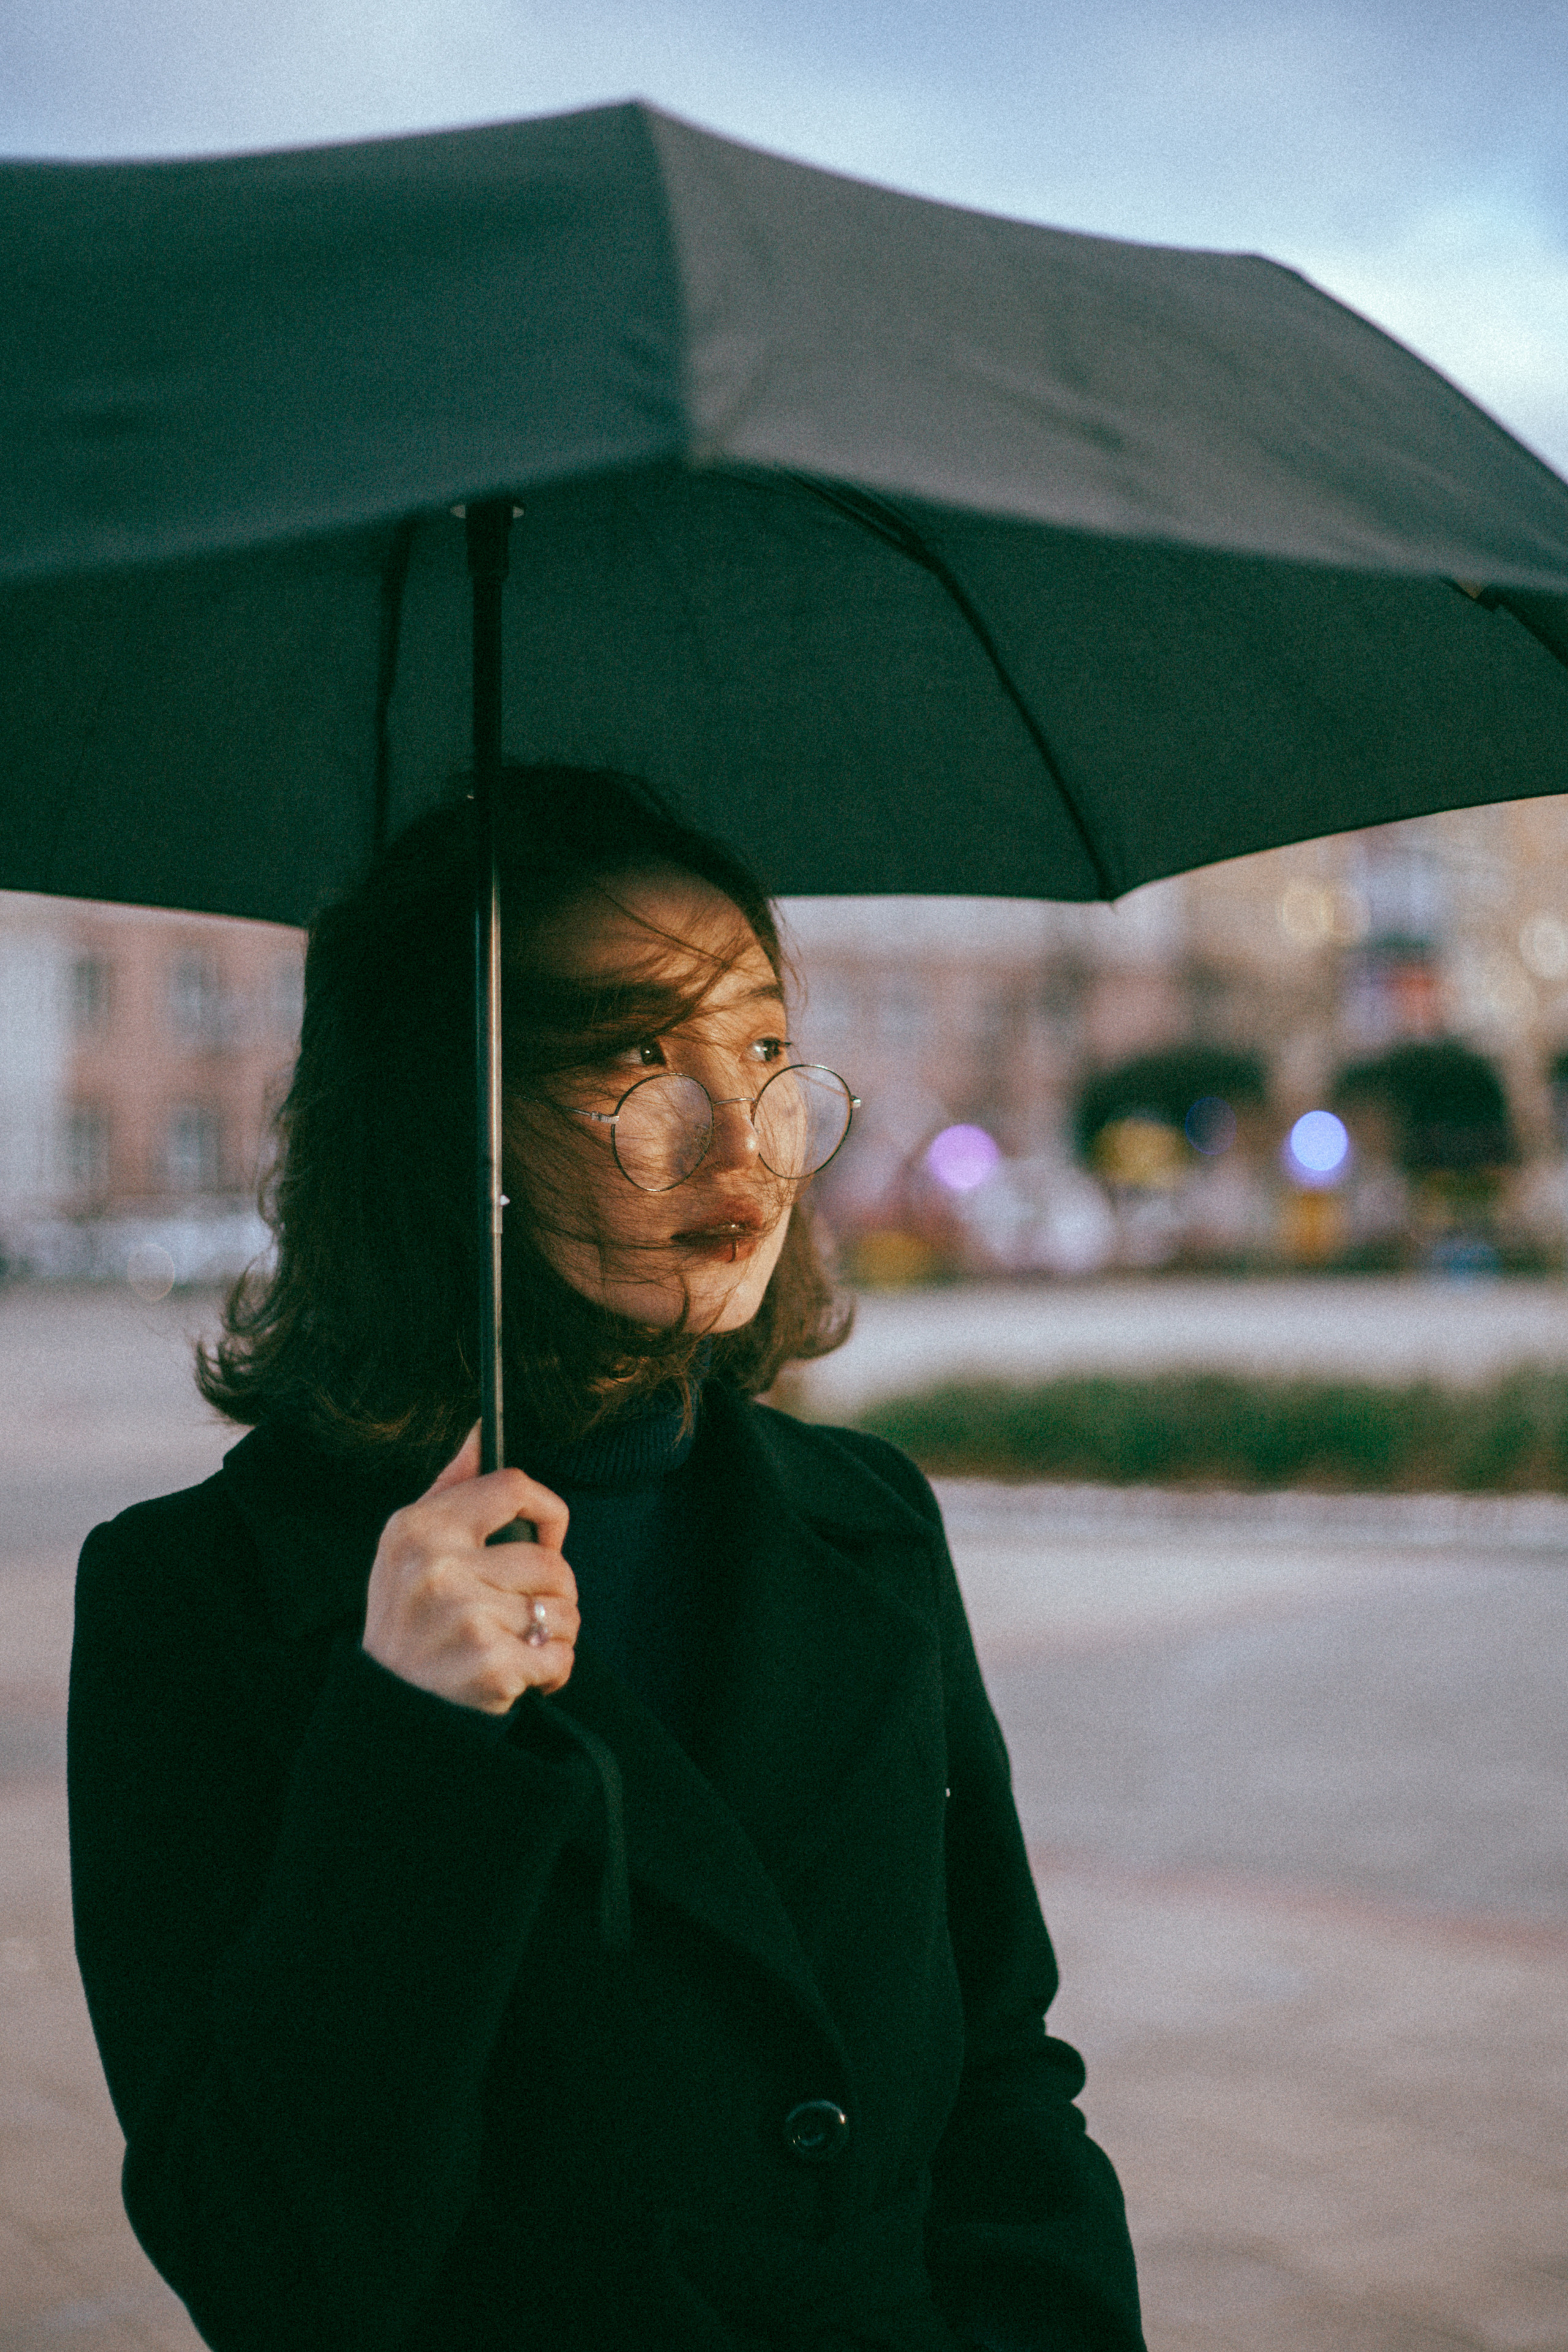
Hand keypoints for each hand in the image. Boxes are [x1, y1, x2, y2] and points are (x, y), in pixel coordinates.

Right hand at [362, 1426, 578, 1713]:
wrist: (386, 1705)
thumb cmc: (408, 1614)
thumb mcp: (410, 1544)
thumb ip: (455, 1486)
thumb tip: (484, 1430)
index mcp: (421, 1528)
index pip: (515, 1487)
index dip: (549, 1511)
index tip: (547, 1536)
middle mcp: (440, 1568)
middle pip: (552, 1561)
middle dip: (554, 1591)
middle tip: (524, 1611)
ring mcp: (467, 1618)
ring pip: (564, 1611)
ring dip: (556, 1633)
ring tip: (519, 1643)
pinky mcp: (490, 1666)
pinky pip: (561, 1656)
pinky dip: (553, 1671)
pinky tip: (522, 1676)